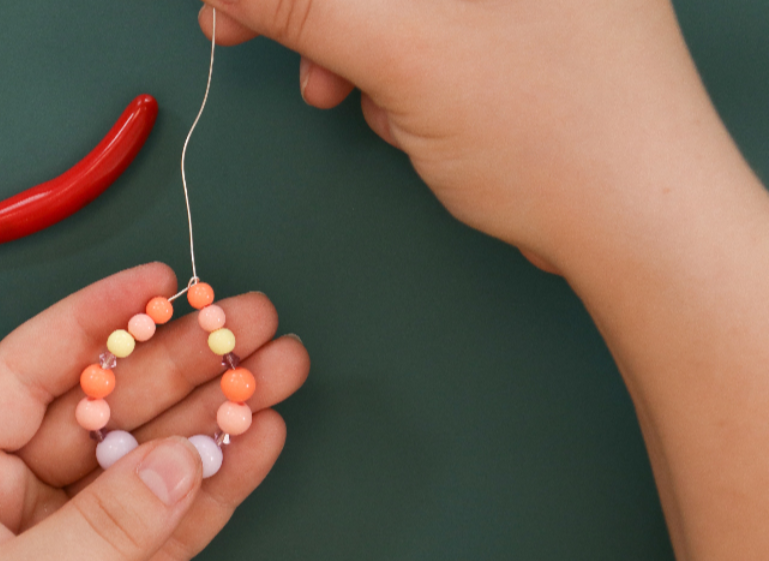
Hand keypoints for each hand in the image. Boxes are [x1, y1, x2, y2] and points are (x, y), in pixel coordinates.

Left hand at [0, 263, 309, 560]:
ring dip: (212, 417)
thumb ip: (103, 528)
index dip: (94, 317)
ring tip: (275, 370)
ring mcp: (57, 546)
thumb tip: (178, 459)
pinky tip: (254, 444)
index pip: (25, 369)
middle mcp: (0, 500)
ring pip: (145, 462)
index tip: (158, 283)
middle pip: (101, 406)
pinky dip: (215, 490)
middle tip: (246, 322)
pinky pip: (166, 527)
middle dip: (178, 362)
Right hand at [200, 2, 768, 560]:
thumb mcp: (404, 52)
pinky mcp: (528, 45)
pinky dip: (406, 82)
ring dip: (367, 62)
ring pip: (403, 15)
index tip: (230, 8)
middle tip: (297, 66)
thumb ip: (309, 4)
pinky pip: (435, 44)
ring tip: (376, 106)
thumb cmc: (553, 131)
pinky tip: (418, 120)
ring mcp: (533, 4)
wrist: (640, 228)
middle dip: (330, 25)